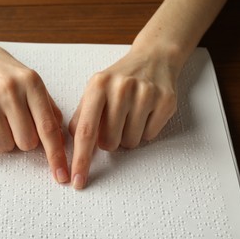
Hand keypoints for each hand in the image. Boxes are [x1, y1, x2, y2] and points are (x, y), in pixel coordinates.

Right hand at [0, 40, 68, 183]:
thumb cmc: (3, 71)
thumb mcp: (30, 81)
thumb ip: (47, 107)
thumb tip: (60, 136)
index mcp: (32, 83)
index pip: (48, 128)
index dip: (56, 155)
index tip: (62, 176)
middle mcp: (10, 89)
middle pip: (26, 142)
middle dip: (22, 140)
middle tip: (13, 123)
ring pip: (3, 145)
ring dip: (2, 139)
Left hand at [69, 47, 179, 188]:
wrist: (153, 58)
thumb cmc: (118, 80)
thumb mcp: (94, 90)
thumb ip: (81, 117)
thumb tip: (73, 145)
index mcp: (98, 86)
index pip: (85, 131)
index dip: (81, 159)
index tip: (77, 181)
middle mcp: (121, 88)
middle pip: (110, 143)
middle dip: (110, 141)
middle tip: (115, 122)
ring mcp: (146, 94)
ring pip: (131, 143)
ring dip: (128, 136)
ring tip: (130, 115)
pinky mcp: (166, 101)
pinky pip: (150, 136)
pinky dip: (145, 131)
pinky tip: (145, 113)